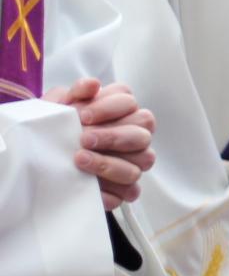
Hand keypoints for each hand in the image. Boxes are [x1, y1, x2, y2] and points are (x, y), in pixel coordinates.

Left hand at [48, 78, 155, 210]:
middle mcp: (134, 134)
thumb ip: (74, 93)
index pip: (129, 101)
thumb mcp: (56, 109)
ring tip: (80, 160)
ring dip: (111, 162)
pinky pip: (132, 190)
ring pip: (144, 160)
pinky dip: (113, 189)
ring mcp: (133, 162)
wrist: (36, 165)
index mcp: (119, 111)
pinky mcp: (125, 189)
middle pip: (143, 130)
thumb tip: (93, 85)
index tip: (84, 115)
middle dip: (114, 135)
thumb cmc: (52, 133)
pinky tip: (91, 186)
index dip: (110, 107)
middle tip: (84, 139)